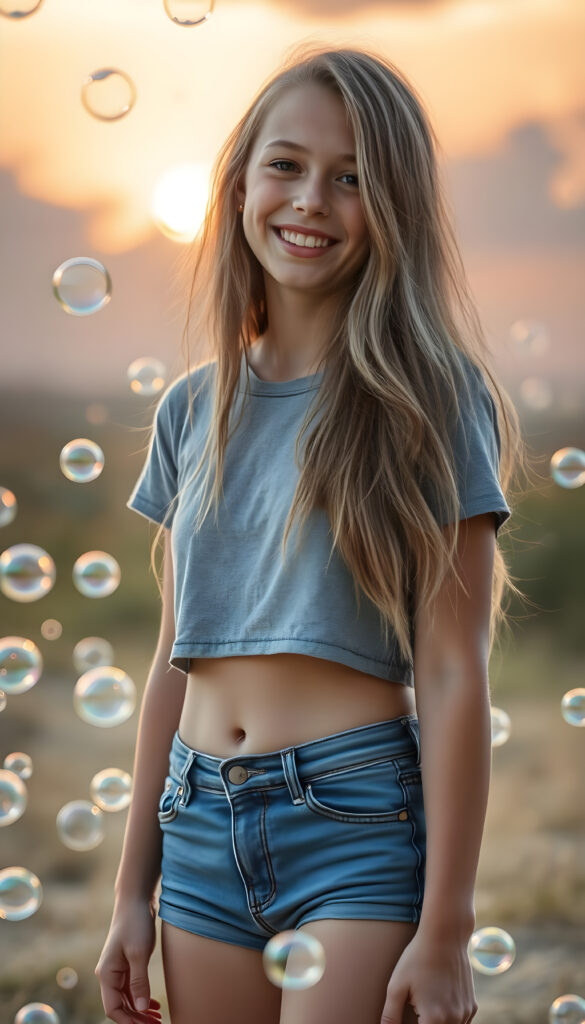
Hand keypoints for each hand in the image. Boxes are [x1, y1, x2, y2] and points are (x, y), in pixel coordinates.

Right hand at [95, 897, 162, 1023]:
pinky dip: (141, 998)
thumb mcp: (138, 953)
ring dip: (140, 1010)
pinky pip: (132, 988)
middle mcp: (109, 974)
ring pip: (127, 999)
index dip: (128, 1022)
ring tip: (158, 1018)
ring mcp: (118, 970)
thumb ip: (139, 982)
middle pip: (120, 1006)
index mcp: (106, 974)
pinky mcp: (127, 964)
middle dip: (136, 1019)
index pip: (113, 1008)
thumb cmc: (135, 923)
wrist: (135, 900)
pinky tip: (153, 1005)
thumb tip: (139, 1009)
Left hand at [380, 929, 477, 1023]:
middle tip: (416, 1008)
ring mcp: (465, 1013)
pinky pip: (461, 1023)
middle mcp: (454, 1020)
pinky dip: (450, 1021)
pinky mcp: (472, 1006)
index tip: (411, 1014)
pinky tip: (438, 1004)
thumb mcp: (397, 986)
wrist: (445, 935)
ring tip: (427, 1002)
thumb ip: (390, 1015)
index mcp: (434, 1019)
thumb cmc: (417, 958)